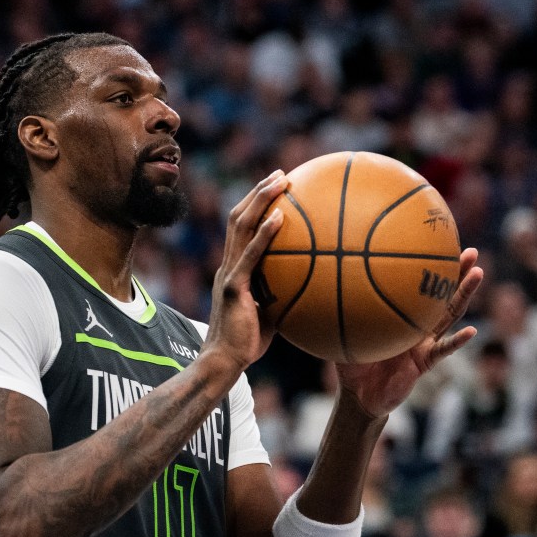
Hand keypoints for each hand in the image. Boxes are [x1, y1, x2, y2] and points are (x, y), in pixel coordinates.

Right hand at [203, 170, 286, 372]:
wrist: (224, 362)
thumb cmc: (248, 344)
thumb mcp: (270, 313)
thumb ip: (283, 295)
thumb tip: (313, 288)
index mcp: (234, 269)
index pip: (242, 229)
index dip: (256, 205)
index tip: (277, 189)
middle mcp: (228, 265)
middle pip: (239, 217)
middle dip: (260, 192)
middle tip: (281, 174)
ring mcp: (229, 273)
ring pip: (241, 226)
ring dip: (261, 199)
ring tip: (281, 181)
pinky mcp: (234, 287)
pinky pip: (251, 255)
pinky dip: (265, 234)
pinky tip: (281, 218)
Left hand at [334, 248, 483, 417]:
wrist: (358, 395)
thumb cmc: (351, 363)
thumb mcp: (342, 332)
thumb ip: (337, 311)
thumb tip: (316, 282)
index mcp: (400, 316)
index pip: (418, 287)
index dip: (430, 267)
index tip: (440, 242)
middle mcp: (416, 326)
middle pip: (441, 294)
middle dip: (457, 272)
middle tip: (471, 251)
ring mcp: (424, 343)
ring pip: (449, 316)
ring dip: (465, 295)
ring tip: (478, 274)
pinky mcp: (425, 363)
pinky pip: (443, 350)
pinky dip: (457, 342)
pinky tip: (472, 332)